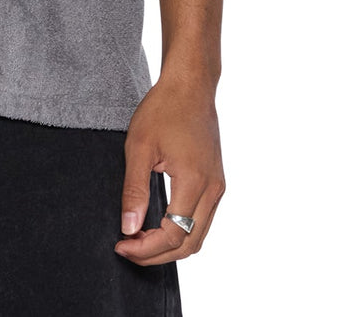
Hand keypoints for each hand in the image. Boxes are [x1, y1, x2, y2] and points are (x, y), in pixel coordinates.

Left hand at [113, 73, 225, 264]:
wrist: (190, 86)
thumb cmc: (163, 109)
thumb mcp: (139, 147)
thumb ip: (134, 190)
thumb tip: (128, 228)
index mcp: (195, 182)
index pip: (173, 235)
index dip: (146, 248)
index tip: (121, 246)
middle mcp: (213, 190)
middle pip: (189, 244)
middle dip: (157, 254)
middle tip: (128, 249)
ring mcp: (218, 187)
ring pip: (198, 236)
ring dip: (170, 245)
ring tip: (139, 239)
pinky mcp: (216, 181)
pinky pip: (202, 220)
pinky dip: (181, 231)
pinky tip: (158, 225)